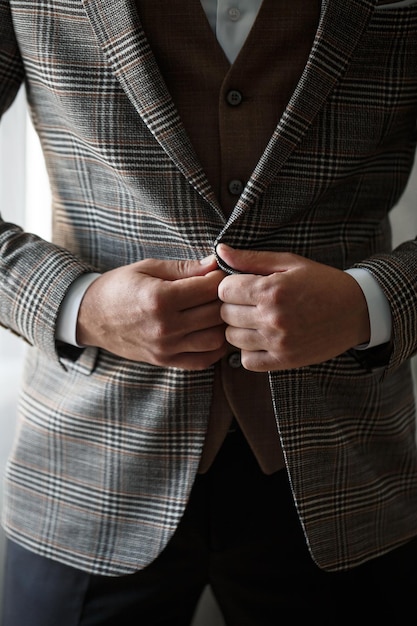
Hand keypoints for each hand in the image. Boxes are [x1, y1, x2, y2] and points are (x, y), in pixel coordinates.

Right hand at [77, 256, 227, 369]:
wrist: (90, 316)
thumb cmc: (119, 286)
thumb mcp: (148, 267)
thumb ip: (184, 268)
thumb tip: (215, 264)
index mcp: (160, 298)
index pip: (210, 289)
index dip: (221, 278)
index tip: (221, 273)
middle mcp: (165, 326)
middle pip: (216, 314)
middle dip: (225, 300)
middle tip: (223, 292)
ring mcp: (166, 348)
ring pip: (215, 340)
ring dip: (222, 325)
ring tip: (216, 311)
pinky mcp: (165, 361)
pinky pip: (203, 360)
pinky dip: (214, 348)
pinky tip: (209, 331)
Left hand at [217, 244, 369, 371]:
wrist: (357, 310)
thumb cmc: (321, 282)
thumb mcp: (289, 263)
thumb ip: (251, 259)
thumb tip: (220, 250)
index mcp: (271, 290)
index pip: (223, 290)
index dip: (229, 286)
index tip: (241, 286)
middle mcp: (272, 318)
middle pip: (224, 314)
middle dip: (232, 306)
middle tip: (249, 303)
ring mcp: (278, 342)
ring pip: (231, 338)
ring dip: (239, 329)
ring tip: (255, 320)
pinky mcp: (284, 361)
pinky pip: (247, 361)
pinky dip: (249, 351)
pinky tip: (261, 339)